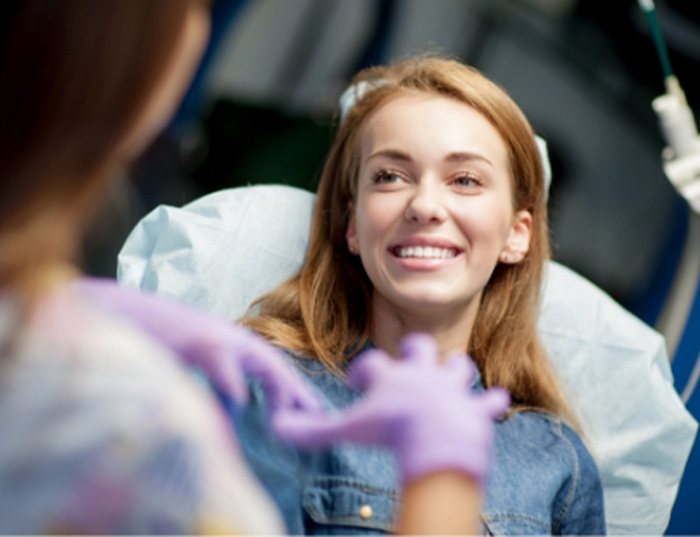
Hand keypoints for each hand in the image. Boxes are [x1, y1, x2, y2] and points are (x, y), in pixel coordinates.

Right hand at [75, 277, 322, 413]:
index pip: (271, 367)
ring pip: (260, 360)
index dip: (291, 389)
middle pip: (275, 364)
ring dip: (278, 387)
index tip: (311, 411)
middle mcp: (230, 337)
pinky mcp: (196, 339)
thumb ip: (218, 385)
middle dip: (297, 391)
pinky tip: (242, 402)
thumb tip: (237, 410)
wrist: (120, 312)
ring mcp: (215, 336)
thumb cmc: (154, 343)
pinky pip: (222, 363)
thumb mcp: (194, 366)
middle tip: (317, 416)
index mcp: (231, 344)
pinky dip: (232, 383)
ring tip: (287, 416)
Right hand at [273, 333, 508, 483]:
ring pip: (458, 366)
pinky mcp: (475, 408)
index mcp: (391, 375)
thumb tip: (277, 426)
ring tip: (449, 378)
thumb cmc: (389, 430)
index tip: (358, 383)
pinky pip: (488, 401)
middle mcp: (423, 373)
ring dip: (455, 371)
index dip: (363, 372)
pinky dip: (491, 403)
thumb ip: (312, 430)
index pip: (372, 363)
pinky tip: (496, 401)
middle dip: (415, 352)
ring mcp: (452, 388)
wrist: (435, 438)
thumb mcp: (347, 429)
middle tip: (409, 365)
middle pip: (420, 347)